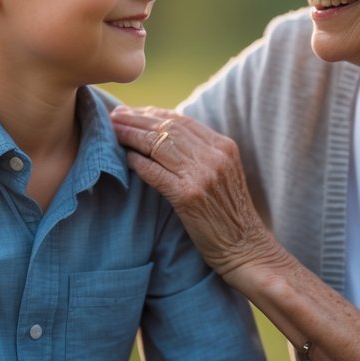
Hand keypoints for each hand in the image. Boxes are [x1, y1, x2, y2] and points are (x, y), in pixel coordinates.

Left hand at [110, 106, 280, 278]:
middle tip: (114, 116)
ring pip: (159, 145)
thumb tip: (167, 135)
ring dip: (132, 136)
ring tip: (113, 132)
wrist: (246, 248)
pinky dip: (138, 164)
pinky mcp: (189, 196)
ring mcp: (202, 175)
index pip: (182, 120)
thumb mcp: (223, 174)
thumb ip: (202, 154)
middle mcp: (214, 156)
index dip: (153, 113)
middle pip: (167, 128)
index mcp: (224, 146)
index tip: (132, 112)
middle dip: (137, 120)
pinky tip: (125, 159)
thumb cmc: (230, 214)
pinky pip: (156, 172)